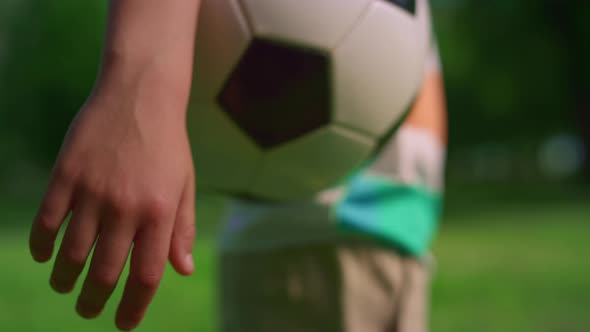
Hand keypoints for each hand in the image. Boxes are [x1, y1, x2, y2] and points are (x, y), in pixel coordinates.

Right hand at [29, 93, 195, 330]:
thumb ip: (182, 229)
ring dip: (65, 279)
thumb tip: (183, 271)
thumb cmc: (168, 145)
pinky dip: (41, 246)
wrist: (140, 95)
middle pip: (106, 273)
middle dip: (95, 302)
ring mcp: (93, 192)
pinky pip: (46, 222)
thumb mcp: (184, 185)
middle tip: (89, 311)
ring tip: (64, 286)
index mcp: (160, 213)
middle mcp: (126, 208)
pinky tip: (44, 255)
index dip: (134, 307)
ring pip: (72, 254)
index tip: (124, 324)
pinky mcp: (66, 176)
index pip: (146, 275)